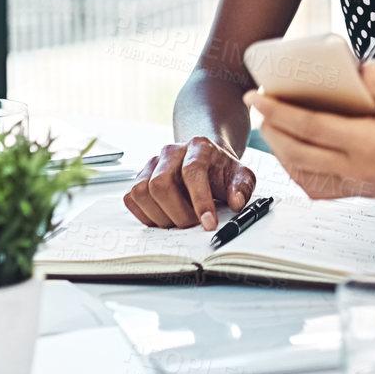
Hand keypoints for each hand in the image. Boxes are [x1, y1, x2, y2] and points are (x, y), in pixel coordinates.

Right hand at [124, 136, 256, 230]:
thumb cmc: (221, 170)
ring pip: (142, 192)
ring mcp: (152, 164)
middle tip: (192, 226)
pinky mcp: (140, 177)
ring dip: (160, 216)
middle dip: (177, 213)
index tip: (208, 224)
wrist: (206, 159)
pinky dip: (145, 215)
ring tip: (179, 222)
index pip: (192, 172)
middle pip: (160, 184)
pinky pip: (131, 198)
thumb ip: (242, 187)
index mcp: (198, 147)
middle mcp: (171, 152)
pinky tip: (165, 217)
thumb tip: (236, 203)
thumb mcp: (241, 175)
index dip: (199, 201)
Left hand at [246, 61, 374, 209]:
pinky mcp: (366, 191)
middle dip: (271, 130)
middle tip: (258, 110)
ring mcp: (360, 183)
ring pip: (306, 174)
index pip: (310, 126)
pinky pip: (324, 188)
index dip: (279, 111)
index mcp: (367, 144)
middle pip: (298, 153)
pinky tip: (301, 161)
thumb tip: (363, 68)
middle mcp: (358, 168)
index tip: (257, 98)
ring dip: (283, 152)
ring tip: (273, 130)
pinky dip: (304, 174)